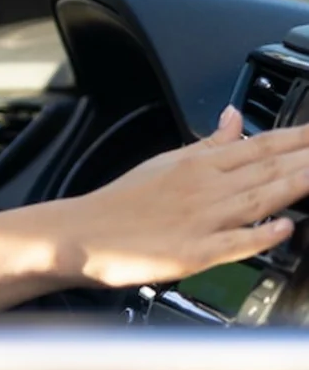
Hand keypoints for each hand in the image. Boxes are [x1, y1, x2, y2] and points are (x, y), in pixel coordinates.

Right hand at [62, 107, 308, 288]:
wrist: (83, 233)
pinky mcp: (192, 253)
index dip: (297, 138)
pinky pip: (233, 244)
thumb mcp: (165, 161)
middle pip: (267, 169)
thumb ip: (208, 143)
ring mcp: (201, 221)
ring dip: (295, 185)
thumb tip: (233, 116)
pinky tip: (283, 228)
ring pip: (259, 199)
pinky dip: (260, 235)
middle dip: (306, 157)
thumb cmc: (122, 201)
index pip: (259, 146)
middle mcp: (204, 188)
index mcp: (197, 164)